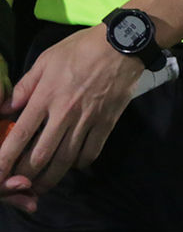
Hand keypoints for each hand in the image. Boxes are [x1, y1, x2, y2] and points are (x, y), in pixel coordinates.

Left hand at [0, 28, 145, 206]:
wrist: (123, 44)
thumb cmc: (81, 49)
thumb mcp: (46, 59)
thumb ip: (25, 86)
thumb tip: (6, 109)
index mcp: (46, 97)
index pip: (21, 135)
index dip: (5, 159)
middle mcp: (64, 113)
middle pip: (41, 156)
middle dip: (26, 176)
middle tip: (19, 185)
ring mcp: (87, 120)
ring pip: (65, 160)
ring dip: (51, 178)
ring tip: (41, 187)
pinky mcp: (107, 122)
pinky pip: (91, 152)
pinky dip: (80, 163)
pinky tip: (74, 165)